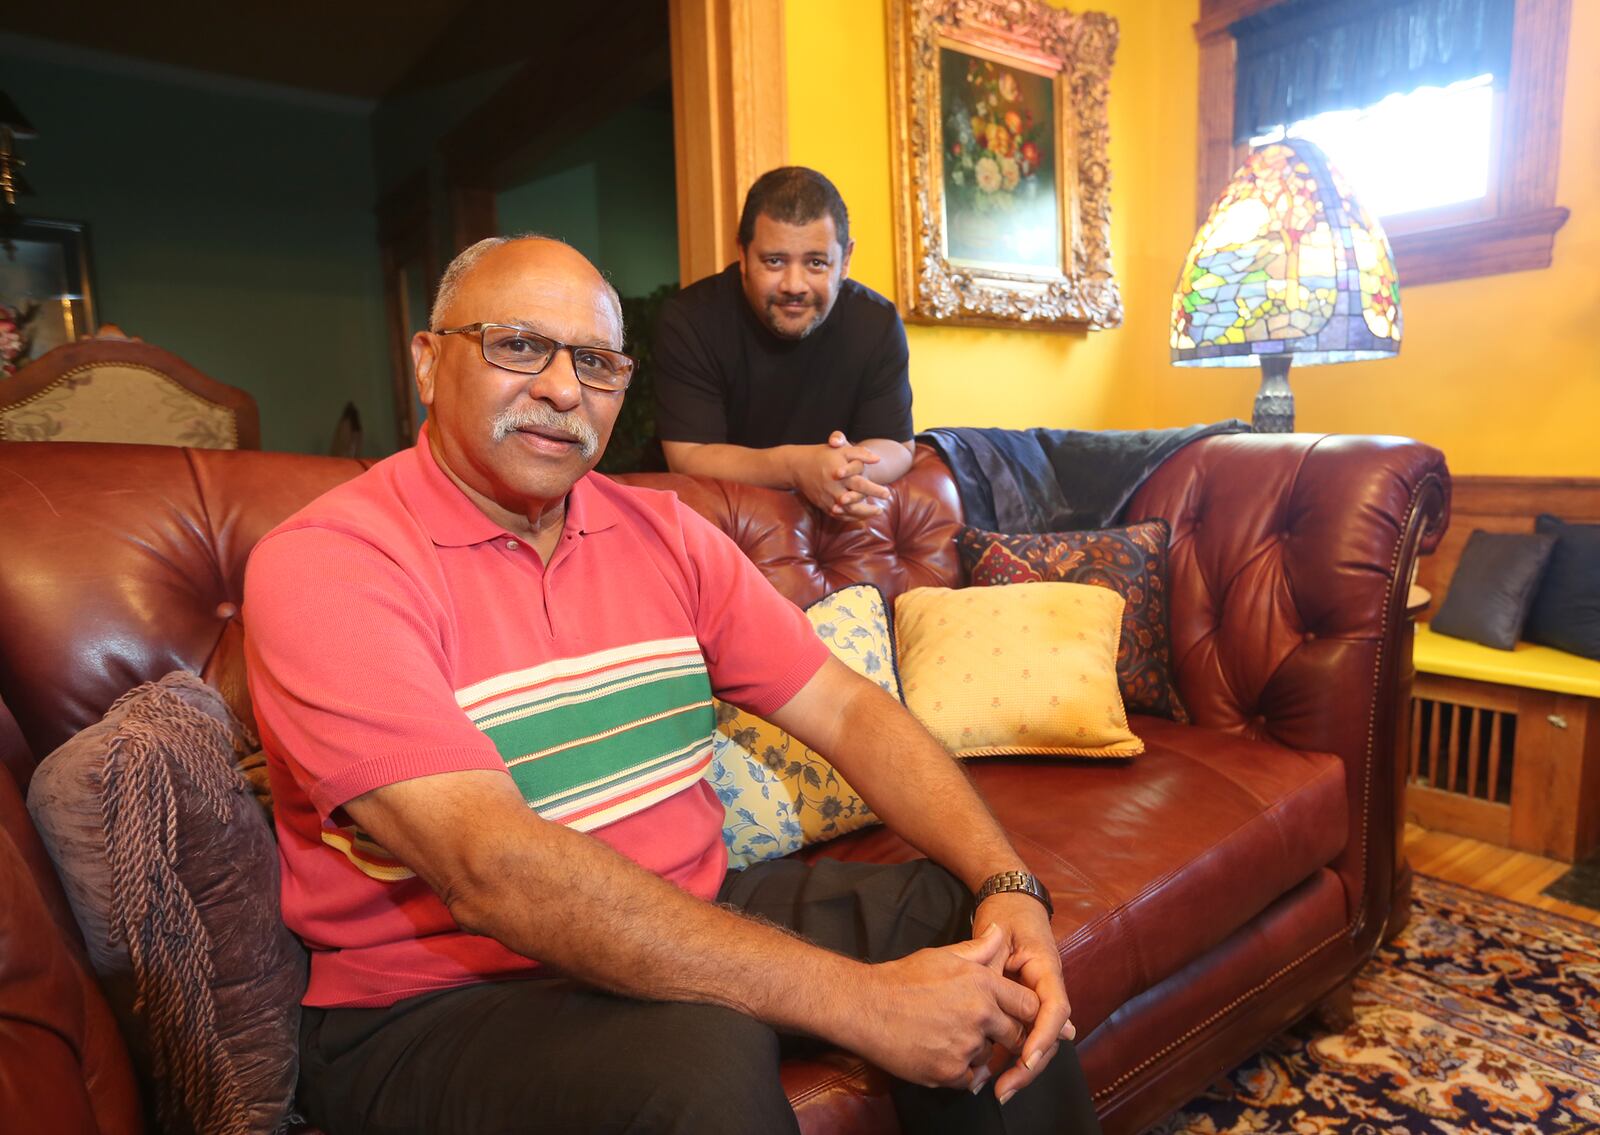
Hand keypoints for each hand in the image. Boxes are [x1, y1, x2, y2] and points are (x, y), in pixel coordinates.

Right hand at [785, 433, 890, 519]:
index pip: (860, 483)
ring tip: (876, 512)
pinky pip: (838, 515)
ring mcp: (827, 498)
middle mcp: (833, 488)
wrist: (798, 466)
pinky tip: (861, 516)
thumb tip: (878, 459)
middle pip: (854, 502)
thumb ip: (860, 453)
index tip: (887, 494)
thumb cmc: (823, 455)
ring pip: (847, 511)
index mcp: (839, 473)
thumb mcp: (841, 450)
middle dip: (869, 508)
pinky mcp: (822, 504)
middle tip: (881, 509)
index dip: (874, 490)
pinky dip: (850, 517)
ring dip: (862, 515)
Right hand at [836, 924, 1040, 1091]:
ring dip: (978, 1051)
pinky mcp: (949, 1071)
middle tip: (983, 1030)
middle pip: (1016, 1035)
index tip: (1014, 1015)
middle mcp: (980, 1015)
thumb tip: (1001, 931)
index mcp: (982, 983)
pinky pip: (970, 1078)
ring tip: (951, 1037)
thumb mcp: (943, 955)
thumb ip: (979, 948)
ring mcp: (965, 1045)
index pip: (1029, 1005)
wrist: (866, 1007)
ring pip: (990, 1056)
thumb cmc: (903, 978)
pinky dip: (960, 1071)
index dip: (1025, 1012)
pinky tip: (942, 1054)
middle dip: (1005, 1034)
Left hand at [972, 892, 1074, 1104]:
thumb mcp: (996, 938)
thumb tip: (996, 1006)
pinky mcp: (1025, 1004)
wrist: (1009, 899)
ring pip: (1038, 1039)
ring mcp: (1039, 998)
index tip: (1026, 1059)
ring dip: (1022, 1066)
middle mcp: (1049, 988)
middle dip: (1030, 1065)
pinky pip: (1025, 1033)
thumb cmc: (1005, 914)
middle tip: (1005, 1089)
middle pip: (1049, 1035)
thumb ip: (995, 971)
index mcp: (1048, 970)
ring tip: (1000, 1090)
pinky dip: (1012, 1053)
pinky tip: (996, 1075)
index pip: (1054, 1009)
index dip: (1042, 1036)